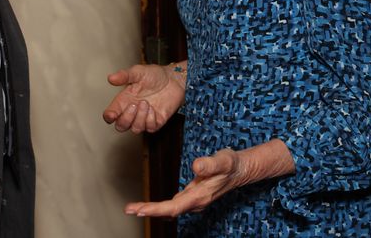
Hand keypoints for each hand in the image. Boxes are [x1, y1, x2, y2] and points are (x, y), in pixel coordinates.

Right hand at [102, 63, 185, 133]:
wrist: (174, 79)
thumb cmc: (155, 75)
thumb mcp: (138, 72)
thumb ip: (124, 75)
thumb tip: (110, 78)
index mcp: (124, 100)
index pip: (111, 114)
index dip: (109, 117)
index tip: (112, 114)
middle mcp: (132, 111)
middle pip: (121, 126)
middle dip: (126, 119)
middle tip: (134, 105)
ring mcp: (144, 117)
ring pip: (135, 129)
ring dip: (139, 118)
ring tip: (146, 103)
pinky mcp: (156, 122)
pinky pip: (149, 128)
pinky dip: (150, 119)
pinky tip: (154, 108)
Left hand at [125, 149, 246, 217]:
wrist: (241, 169)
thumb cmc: (231, 164)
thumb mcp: (223, 160)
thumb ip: (210, 163)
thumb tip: (196, 167)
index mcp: (200, 195)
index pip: (174, 207)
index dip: (156, 209)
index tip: (140, 209)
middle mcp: (196, 201)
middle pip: (169, 211)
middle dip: (148, 210)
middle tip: (129, 209)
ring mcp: (195, 200)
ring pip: (171, 209)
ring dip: (152, 209)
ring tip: (134, 208)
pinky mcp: (193, 196)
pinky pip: (174, 205)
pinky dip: (160, 207)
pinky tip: (151, 207)